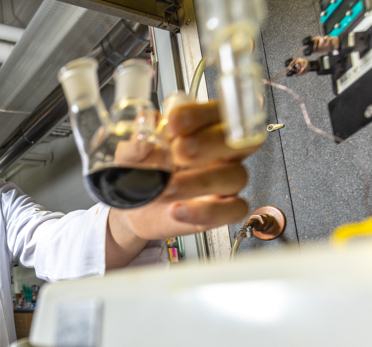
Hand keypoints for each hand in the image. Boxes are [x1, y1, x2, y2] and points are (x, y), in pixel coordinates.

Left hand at [116, 101, 258, 239]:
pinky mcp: (225, 210)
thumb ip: (137, 141)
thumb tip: (143, 121)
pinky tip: (178, 210)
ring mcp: (227, 181)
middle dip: (210, 142)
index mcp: (204, 129)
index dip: (201, 114)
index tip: (175, 121)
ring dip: (198, 182)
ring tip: (166, 188)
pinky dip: (206, 211)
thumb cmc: (142, 173)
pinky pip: (234, 210)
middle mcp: (222, 152)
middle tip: (179, 151)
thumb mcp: (131, 155)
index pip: (219, 112)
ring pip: (235, 176)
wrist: (135, 209)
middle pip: (240, 140)